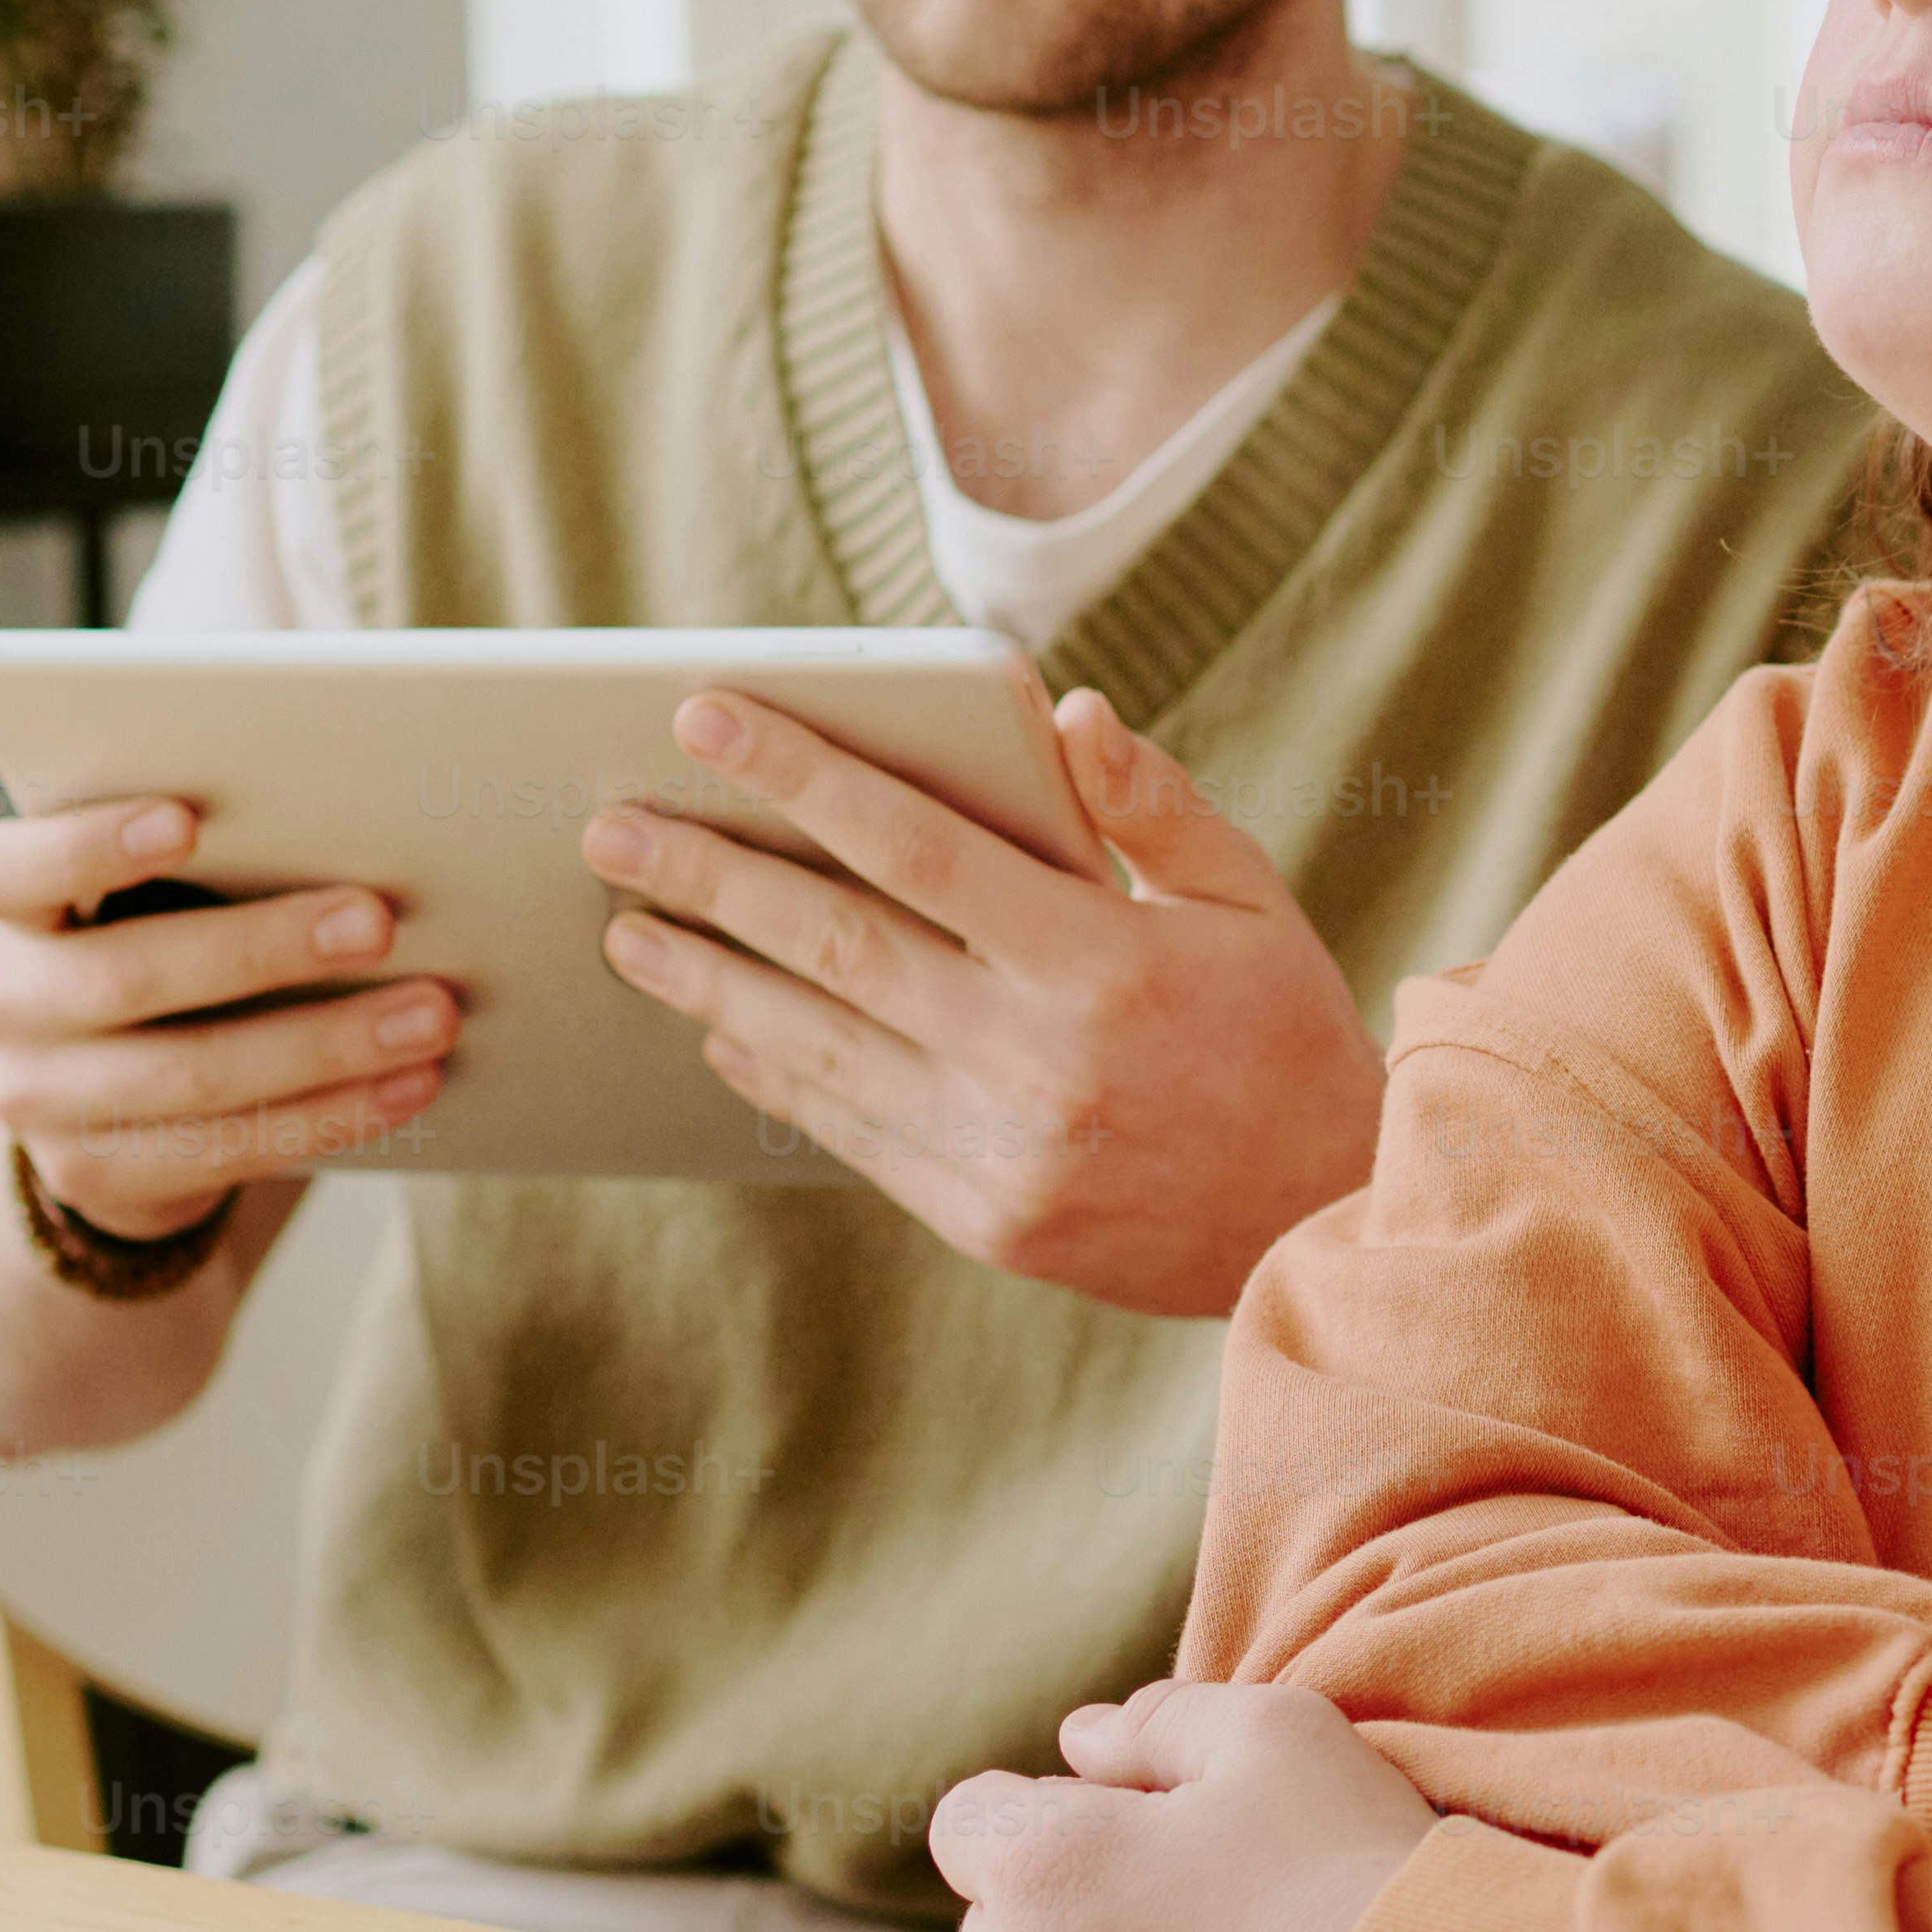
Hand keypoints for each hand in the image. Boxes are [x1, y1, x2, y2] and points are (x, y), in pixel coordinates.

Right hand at [0, 794, 453, 1240]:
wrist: (113, 1102)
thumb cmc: (170, 949)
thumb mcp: (159, 900)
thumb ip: (215, 865)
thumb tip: (364, 832)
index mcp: (13, 907)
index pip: (6, 869)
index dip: (87, 844)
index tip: (186, 819)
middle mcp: (6, 1001)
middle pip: (126, 974)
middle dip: (264, 948)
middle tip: (380, 923)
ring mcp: (38, 1099)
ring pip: (190, 1074)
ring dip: (326, 1045)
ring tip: (430, 1017)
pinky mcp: (95, 1176)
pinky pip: (227, 1148)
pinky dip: (331, 1113)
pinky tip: (407, 1085)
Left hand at [582, 687, 1383, 1314]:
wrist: (1321, 1220)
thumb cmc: (1282, 1032)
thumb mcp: (1250, 900)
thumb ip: (1154, 805)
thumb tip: (1068, 710)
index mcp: (1099, 959)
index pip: (913, 845)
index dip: (799, 776)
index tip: (704, 719)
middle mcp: (1036, 1057)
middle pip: (833, 944)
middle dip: (708, 877)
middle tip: (610, 831)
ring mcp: (1001, 1148)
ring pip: (815, 1045)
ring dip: (707, 983)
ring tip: (625, 932)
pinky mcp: (983, 1218)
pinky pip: (849, 1132)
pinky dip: (774, 1075)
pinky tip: (718, 1030)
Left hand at [927, 1686, 1436, 1931]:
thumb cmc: (1353, 1873)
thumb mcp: (1273, 1735)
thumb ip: (1156, 1722)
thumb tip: (1082, 1741)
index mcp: (1039, 1871)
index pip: (969, 1822)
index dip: (1054, 1807)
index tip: (1138, 1819)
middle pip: (1003, 1925)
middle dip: (1072, 1903)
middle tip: (1202, 1894)